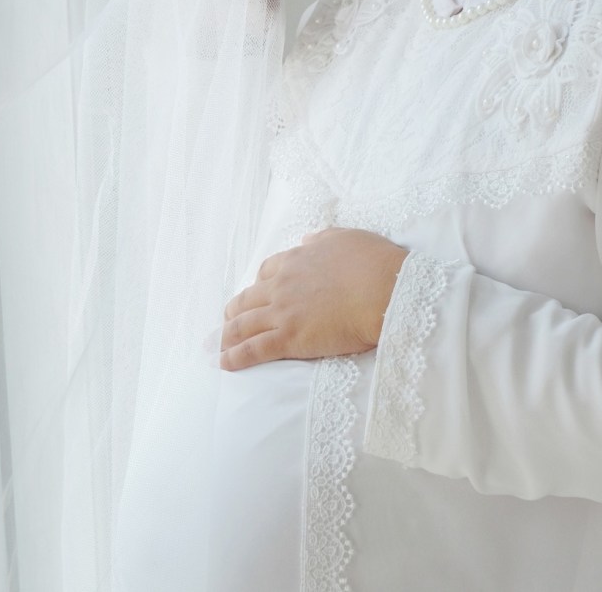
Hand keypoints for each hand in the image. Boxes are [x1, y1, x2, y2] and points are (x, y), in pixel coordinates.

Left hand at [219, 228, 408, 370]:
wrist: (385, 289)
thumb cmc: (373, 263)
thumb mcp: (346, 238)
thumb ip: (323, 239)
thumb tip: (308, 240)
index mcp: (296, 260)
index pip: (267, 272)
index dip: (258, 285)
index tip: (257, 293)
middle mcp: (282, 284)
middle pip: (247, 299)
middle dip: (234, 312)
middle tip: (228, 322)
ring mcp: (283, 312)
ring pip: (243, 324)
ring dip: (227, 335)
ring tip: (217, 346)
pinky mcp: (289, 338)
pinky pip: (254, 349)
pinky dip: (235, 357)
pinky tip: (224, 363)